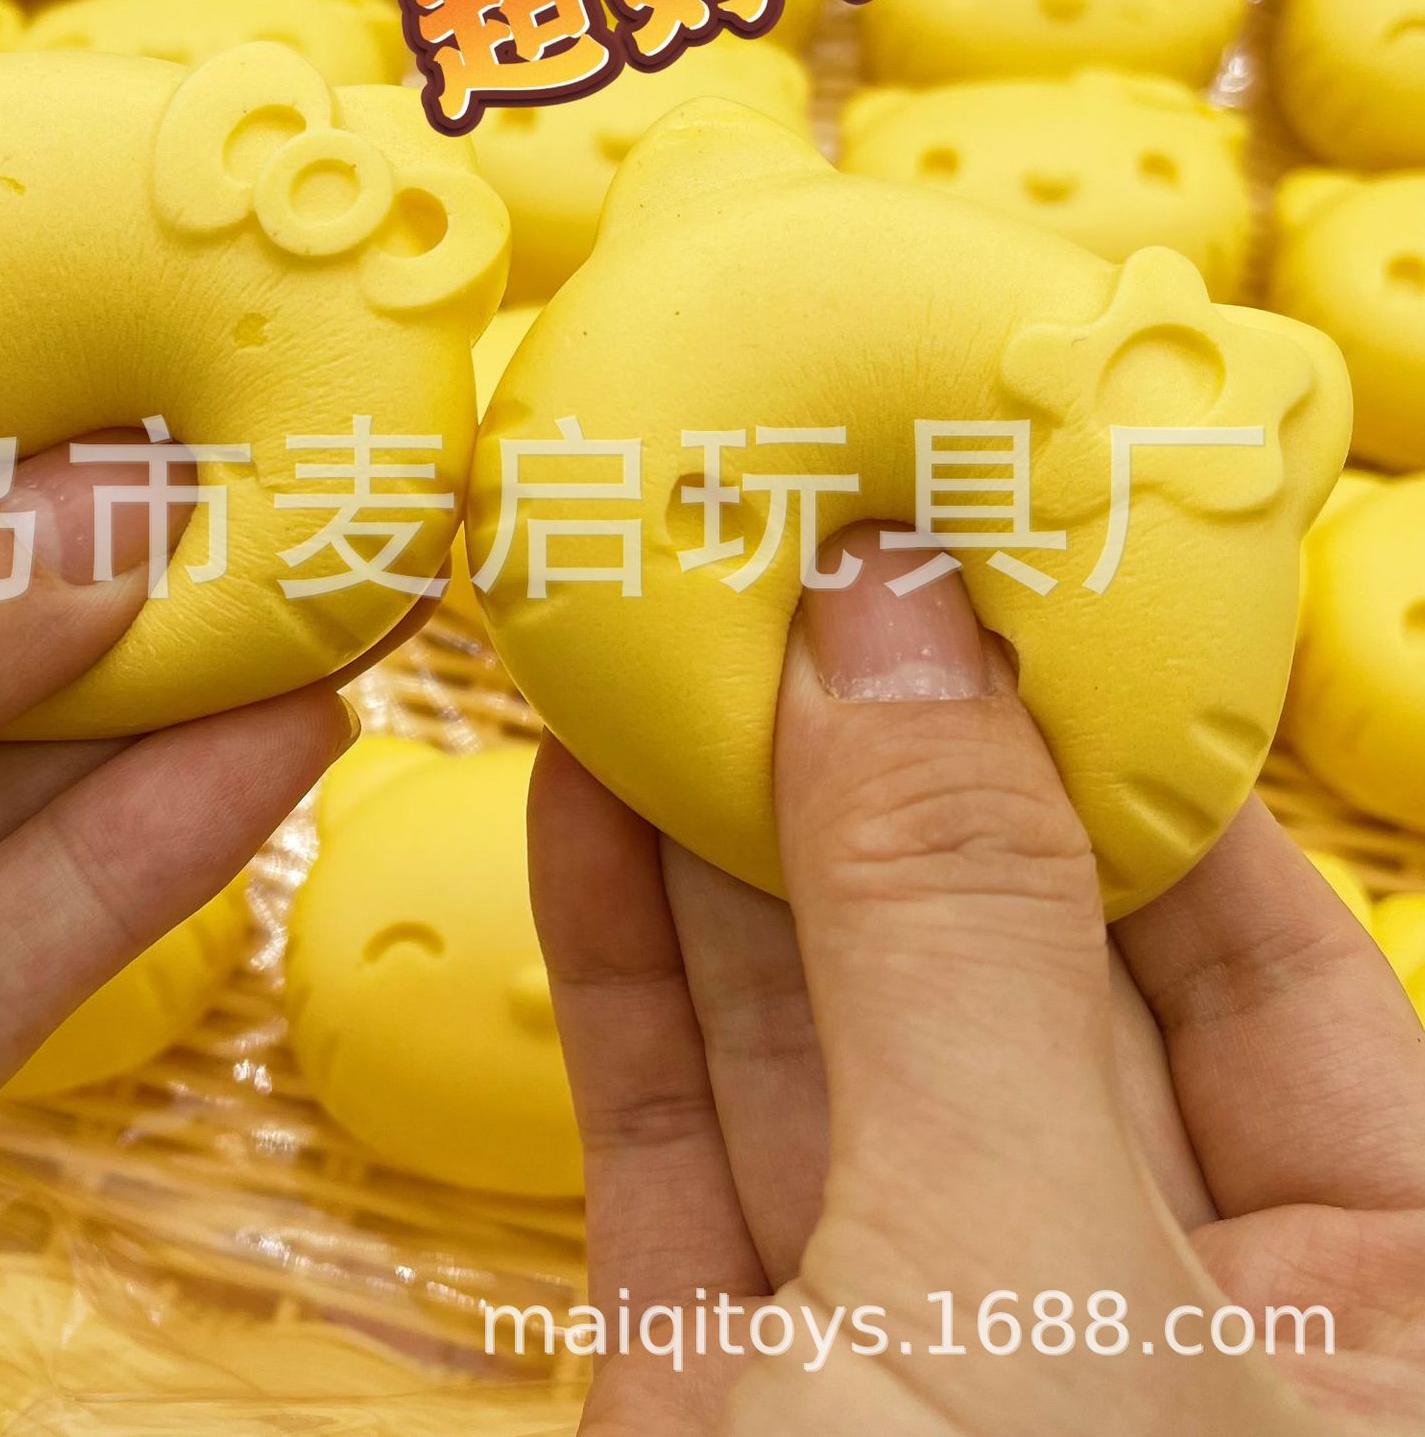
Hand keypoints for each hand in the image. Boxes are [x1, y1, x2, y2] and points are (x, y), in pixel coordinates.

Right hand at [531, 523, 1424, 1435]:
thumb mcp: (1022, 1267)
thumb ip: (952, 940)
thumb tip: (896, 632)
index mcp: (1357, 1337)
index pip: (1263, 966)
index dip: (1125, 758)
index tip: (998, 581)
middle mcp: (1138, 1334)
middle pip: (1008, 978)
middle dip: (890, 771)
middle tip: (802, 576)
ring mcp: (910, 1352)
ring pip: (819, 1041)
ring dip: (726, 839)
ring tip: (669, 644)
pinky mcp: (721, 1385)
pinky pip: (676, 1134)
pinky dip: (623, 965)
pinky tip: (584, 806)